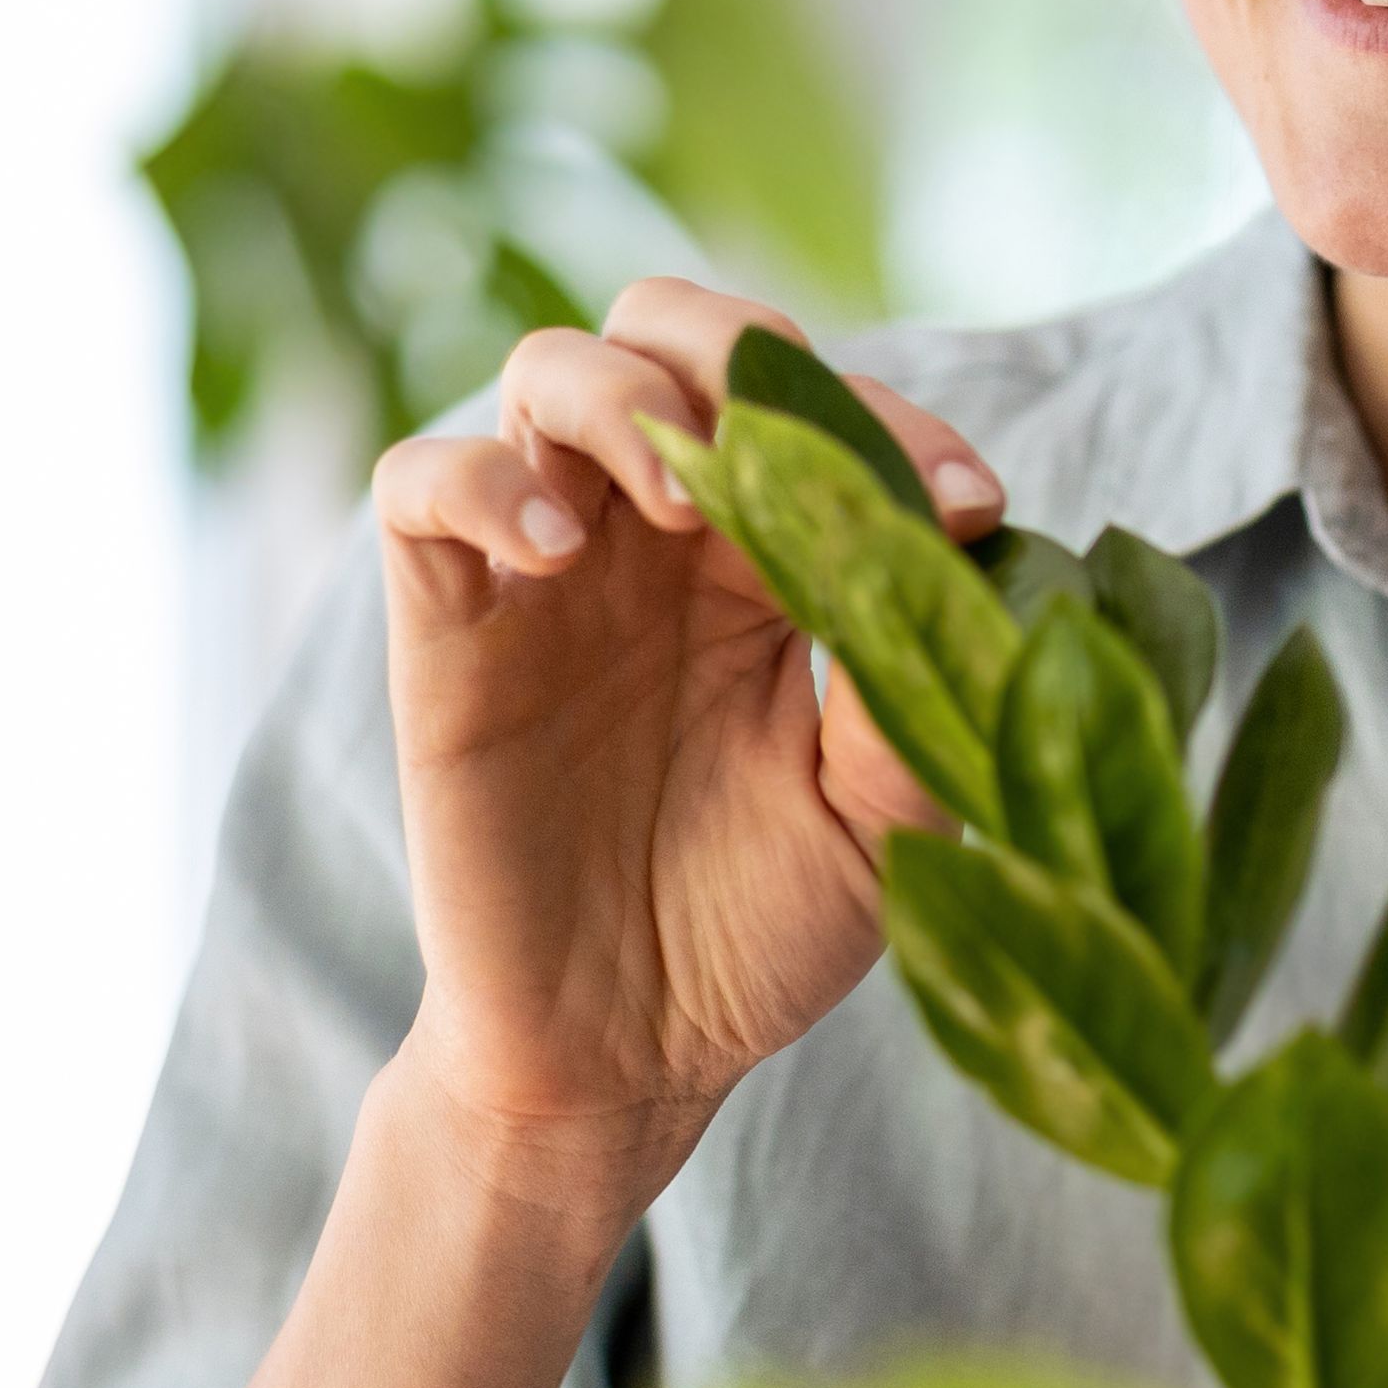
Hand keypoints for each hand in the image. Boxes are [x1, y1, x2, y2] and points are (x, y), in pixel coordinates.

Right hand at [364, 278, 1000, 1215]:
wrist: (622, 1058)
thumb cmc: (756, 936)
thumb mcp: (882, 826)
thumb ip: (914, 697)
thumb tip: (966, 551)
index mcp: (769, 558)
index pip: (819, 408)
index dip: (893, 419)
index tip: (965, 497)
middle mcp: (653, 535)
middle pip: (668, 328)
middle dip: (733, 345)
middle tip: (782, 444)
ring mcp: (544, 568)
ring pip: (552, 370)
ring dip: (625, 397)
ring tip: (687, 504)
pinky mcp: (443, 621)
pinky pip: (422, 480)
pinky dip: (484, 478)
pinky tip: (557, 549)